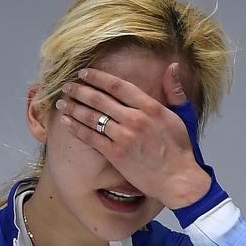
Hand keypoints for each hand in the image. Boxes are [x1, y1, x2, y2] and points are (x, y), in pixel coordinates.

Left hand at [56, 62, 210, 208]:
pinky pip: (91, 138)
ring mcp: (124, 137)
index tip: (85, 73)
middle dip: (80, 91)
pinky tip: (66, 122)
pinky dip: (77, 128)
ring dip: (74, 108)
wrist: (178, 179)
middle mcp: (135, 119)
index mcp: (151, 107)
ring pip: (93, 117)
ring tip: (62, 102)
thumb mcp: (183, 116)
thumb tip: (172, 66)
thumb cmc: (180, 149)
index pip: (119, 86)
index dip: (98, 78)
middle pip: (101, 99)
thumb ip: (175, 91)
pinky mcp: (116, 154)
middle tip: (67, 86)